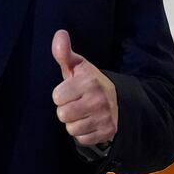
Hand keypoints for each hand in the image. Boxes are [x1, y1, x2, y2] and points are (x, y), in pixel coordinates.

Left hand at [51, 29, 117, 146]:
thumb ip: (64, 52)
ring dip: (74, 122)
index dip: (60, 94)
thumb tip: (59, 34)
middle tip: (76, 102)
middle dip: (66, 109)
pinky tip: (89, 122)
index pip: (57, 97)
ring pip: (71, 128)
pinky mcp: (107, 132)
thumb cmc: (88, 81)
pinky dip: (83, 133)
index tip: (70, 90)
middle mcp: (98, 100)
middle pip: (62, 115)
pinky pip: (81, 139)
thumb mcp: (77, 66)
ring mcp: (104, 117)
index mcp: (89, 81)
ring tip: (82, 112)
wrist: (116, 99)